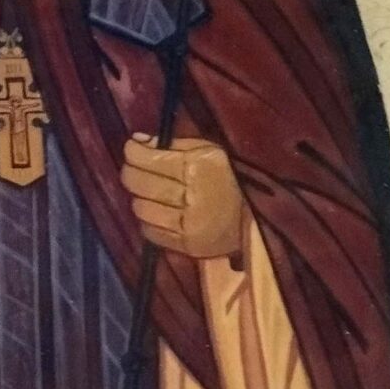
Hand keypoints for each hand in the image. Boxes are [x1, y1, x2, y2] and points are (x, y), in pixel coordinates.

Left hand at [120, 134, 243, 260]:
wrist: (259, 221)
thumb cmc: (233, 178)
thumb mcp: (210, 151)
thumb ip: (173, 145)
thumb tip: (138, 141)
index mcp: (199, 168)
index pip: (150, 159)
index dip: (133, 152)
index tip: (131, 148)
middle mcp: (192, 197)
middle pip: (140, 184)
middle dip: (130, 172)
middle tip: (133, 167)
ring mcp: (189, 225)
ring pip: (141, 208)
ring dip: (140, 198)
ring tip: (150, 191)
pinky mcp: (187, 247)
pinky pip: (150, 232)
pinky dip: (148, 221)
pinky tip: (158, 212)